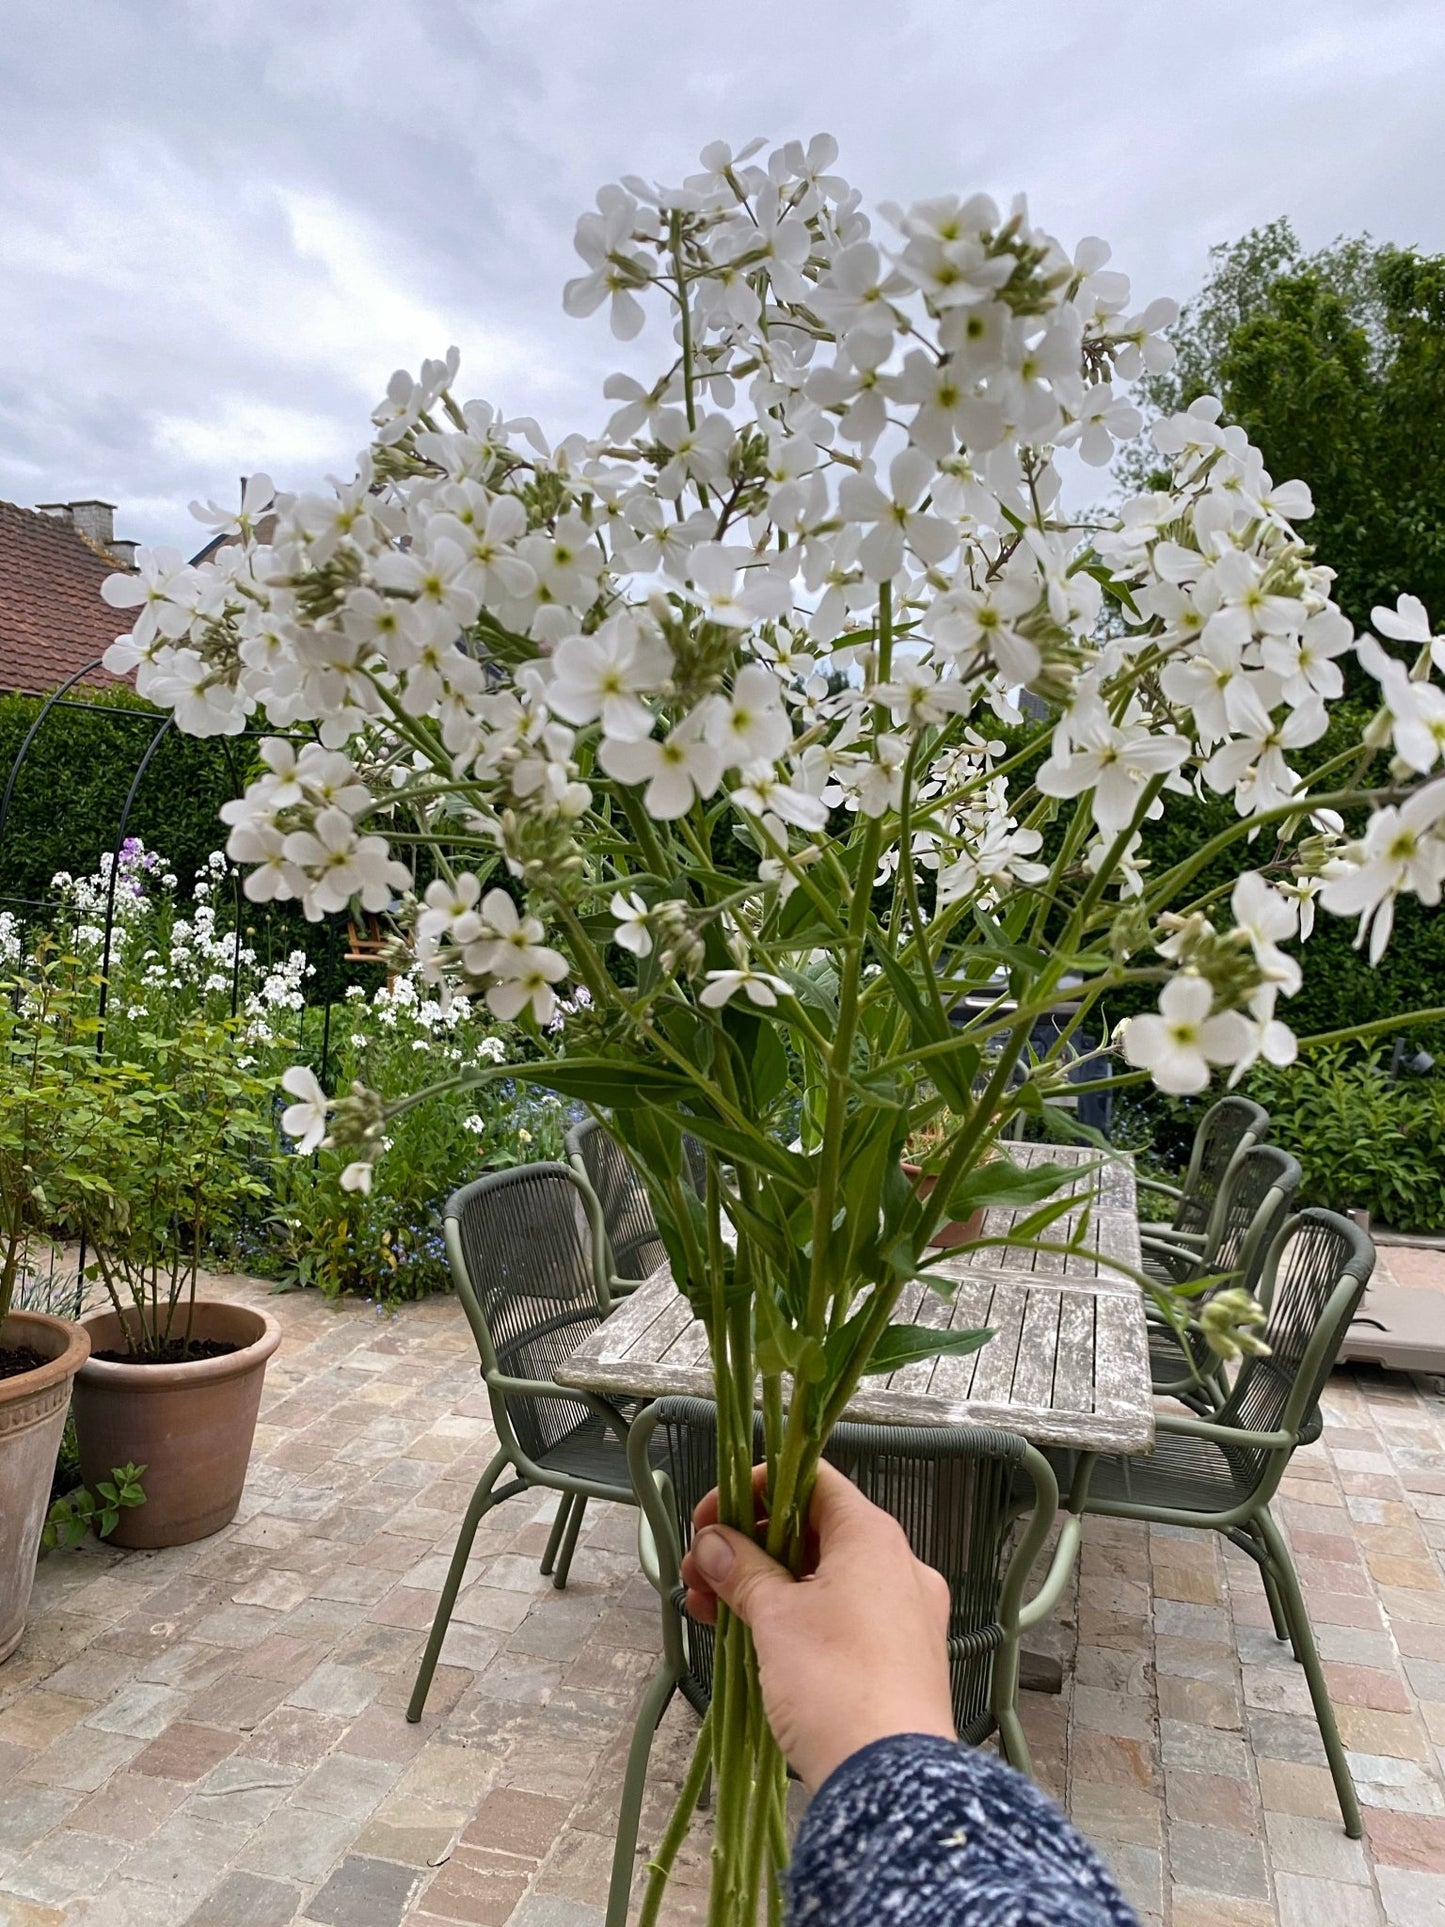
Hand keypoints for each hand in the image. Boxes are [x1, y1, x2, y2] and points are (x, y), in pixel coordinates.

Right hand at [679, 1460, 955, 1791]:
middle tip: (699, 1571)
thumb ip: (741, 1568)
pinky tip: (751, 1639)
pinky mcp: (900, 1658)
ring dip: (764, 1585)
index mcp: (872, 1536)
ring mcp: (903, 1614)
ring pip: (822, 1578)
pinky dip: (796, 1618)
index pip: (811, 1480)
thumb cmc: (836, 1685)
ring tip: (710, 1610)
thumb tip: (715, 1542)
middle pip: (812, 1530)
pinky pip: (841, 1617)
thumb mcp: (774, 1617)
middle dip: (748, 1546)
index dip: (754, 1489)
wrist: (891, 1780)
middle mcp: (897, 1565)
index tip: (711, 1517)